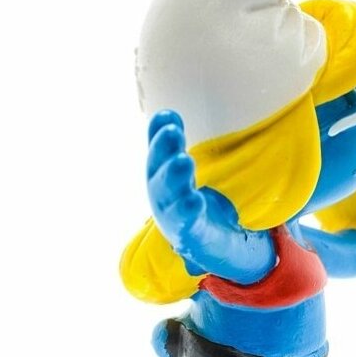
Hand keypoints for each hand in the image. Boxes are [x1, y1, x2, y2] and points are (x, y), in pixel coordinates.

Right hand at [146, 110, 206, 249]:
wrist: (197, 243)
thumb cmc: (182, 200)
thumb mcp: (177, 169)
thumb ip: (171, 145)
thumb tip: (168, 113)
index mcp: (159, 172)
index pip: (158, 149)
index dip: (158, 132)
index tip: (168, 116)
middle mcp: (160, 191)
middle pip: (159, 168)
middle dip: (164, 149)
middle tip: (173, 132)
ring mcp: (171, 213)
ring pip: (169, 194)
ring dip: (174, 176)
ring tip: (184, 160)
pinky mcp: (186, 231)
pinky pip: (186, 219)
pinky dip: (188, 209)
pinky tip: (195, 199)